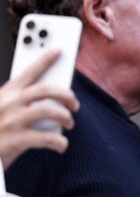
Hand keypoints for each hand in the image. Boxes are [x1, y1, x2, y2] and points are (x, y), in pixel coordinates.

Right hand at [0, 48, 78, 169]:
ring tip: (69, 123)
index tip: (58, 51)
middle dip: (66, 95)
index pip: (28, 72)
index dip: (45, 60)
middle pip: (45, 90)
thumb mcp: (1, 110)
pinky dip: (60, 142)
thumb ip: (18, 103)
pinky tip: (61, 145)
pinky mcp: (15, 140)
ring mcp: (12, 121)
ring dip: (65, 117)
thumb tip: (49, 103)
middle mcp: (9, 103)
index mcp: (5, 94)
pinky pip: (48, 138)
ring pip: (49, 111)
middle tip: (74, 104)